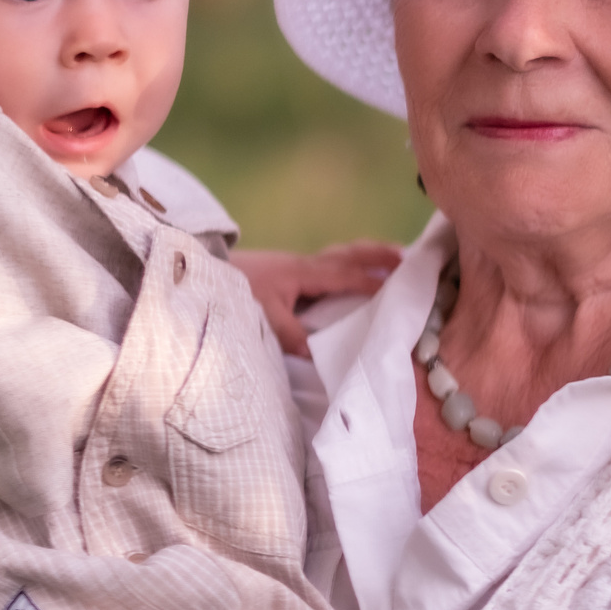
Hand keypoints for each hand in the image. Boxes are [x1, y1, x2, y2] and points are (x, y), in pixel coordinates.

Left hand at [232, 242, 403, 354]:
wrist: (200, 268)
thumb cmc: (232, 289)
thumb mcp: (261, 315)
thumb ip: (289, 334)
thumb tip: (318, 355)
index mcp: (303, 272)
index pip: (346, 276)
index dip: (373, 284)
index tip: (400, 291)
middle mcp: (304, 263)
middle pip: (349, 254)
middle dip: (379, 256)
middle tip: (410, 258)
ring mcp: (296, 264)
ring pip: (340, 255)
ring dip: (367, 257)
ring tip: (394, 259)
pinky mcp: (288, 270)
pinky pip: (329, 263)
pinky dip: (349, 264)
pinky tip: (353, 274)